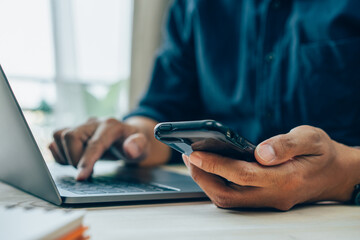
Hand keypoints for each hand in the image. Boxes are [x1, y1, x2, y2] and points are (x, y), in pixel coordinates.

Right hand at [49, 117, 169, 180]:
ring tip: (80, 164)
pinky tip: (74, 160)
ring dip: (65, 155)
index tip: (80, 178)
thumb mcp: (144, 147)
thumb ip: (138, 146)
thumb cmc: (136, 143)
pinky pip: (56, 139)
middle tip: (85, 172)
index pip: (94, 143)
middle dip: (73, 158)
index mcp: (111, 126)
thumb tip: (130, 149)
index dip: (86, 161)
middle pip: (70, 136)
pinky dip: (60, 152)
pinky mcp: (74, 132)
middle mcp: (94, 123)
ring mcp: (82, 126)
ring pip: (60, 135)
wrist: (130, 137)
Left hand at [183, 125, 359, 209]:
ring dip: (208, 181)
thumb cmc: (323, 153)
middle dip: (203, 176)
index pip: (242, 174)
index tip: (194, 152)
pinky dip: (218, 183)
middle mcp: (274, 195)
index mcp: (286, 178)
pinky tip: (211, 167)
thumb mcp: (311, 138)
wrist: (337, 174)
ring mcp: (268, 201)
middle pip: (228, 194)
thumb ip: (286, 145)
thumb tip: (260, 152)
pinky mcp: (264, 200)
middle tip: (187, 156)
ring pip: (229, 199)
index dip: (215, 164)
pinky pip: (235, 197)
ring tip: (194, 160)